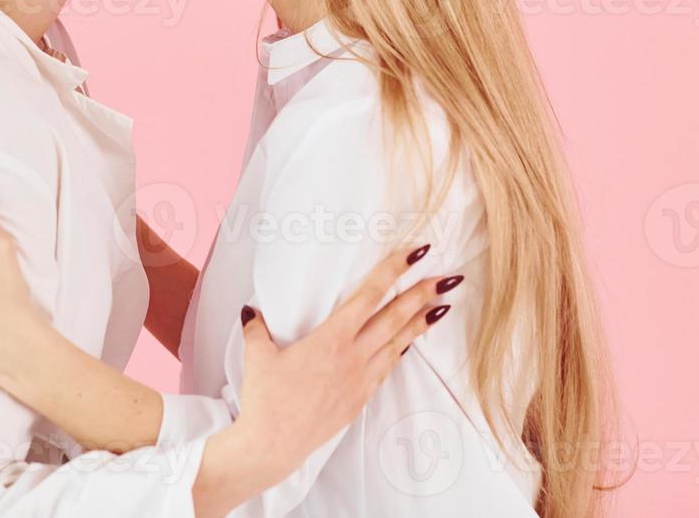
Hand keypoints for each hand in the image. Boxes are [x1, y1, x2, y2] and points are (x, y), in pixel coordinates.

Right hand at [193, 243, 460, 514]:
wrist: (274, 445)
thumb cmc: (265, 399)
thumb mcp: (257, 356)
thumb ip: (256, 328)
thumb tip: (251, 312)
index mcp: (331, 338)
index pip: (369, 295)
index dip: (393, 271)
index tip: (415, 254)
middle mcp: (353, 356)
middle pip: (395, 317)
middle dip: (422, 294)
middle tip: (447, 277)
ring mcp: (360, 379)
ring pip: (398, 344)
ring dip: (421, 323)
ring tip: (442, 307)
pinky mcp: (359, 399)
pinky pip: (387, 368)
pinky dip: (401, 351)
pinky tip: (409, 344)